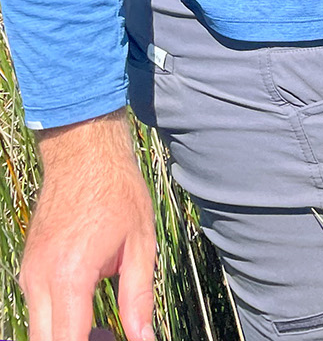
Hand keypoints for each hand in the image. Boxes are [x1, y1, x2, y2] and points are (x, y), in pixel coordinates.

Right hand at [20, 111, 155, 340]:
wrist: (83, 151)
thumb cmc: (117, 190)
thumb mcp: (140, 242)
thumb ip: (138, 296)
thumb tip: (143, 338)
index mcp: (70, 276)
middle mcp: (40, 279)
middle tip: (108, 337)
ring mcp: (29, 273)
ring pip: (37, 330)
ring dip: (65, 335)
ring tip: (102, 329)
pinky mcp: (28, 267)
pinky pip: (36, 309)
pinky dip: (56, 321)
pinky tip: (87, 310)